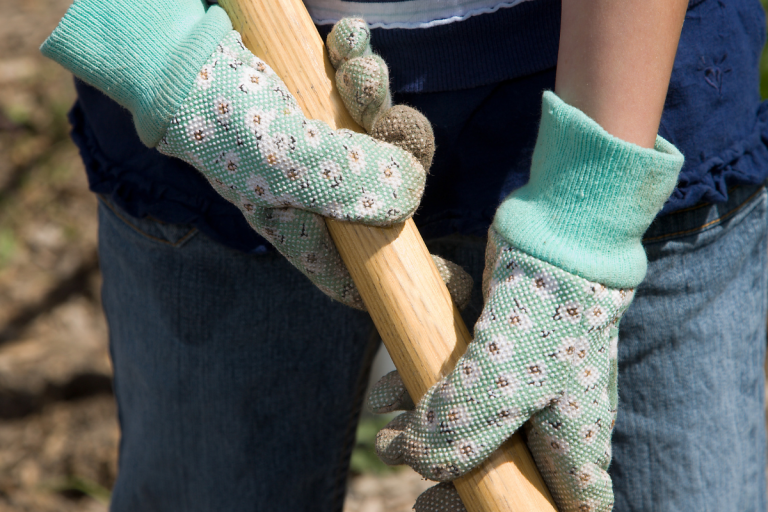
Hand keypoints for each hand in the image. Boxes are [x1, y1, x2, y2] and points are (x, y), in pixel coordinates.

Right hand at [42, 2, 469, 308]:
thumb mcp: (291, 162)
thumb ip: (355, 184)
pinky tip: (346, 37)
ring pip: (375, 130)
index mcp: (304, 228)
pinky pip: (353, 87)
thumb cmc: (223, 120)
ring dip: (377, 93)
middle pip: (385, 189)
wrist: (177, 55)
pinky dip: (357, 60)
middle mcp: (312, 193)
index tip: (453, 275)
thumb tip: (412, 191)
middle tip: (394, 118)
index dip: (403, 279)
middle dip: (400, 149)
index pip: (358, 276)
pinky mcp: (311, 100)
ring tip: (358, 66)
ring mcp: (314, 145)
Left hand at [367, 91, 683, 510]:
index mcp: (573, 444)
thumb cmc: (546, 315)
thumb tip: (404, 455)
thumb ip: (454, 435)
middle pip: (504, 472)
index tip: (459, 502)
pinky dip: (429, 389)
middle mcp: (555, 422)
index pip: (561, 508)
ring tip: (387, 414)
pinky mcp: (503, 354)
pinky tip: (392, 382)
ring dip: (427, 427)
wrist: (558, 236)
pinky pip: (462, 386)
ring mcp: (530, 386)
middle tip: (414, 473)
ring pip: (475, 427)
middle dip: (451, 473)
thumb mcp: (498, 386)